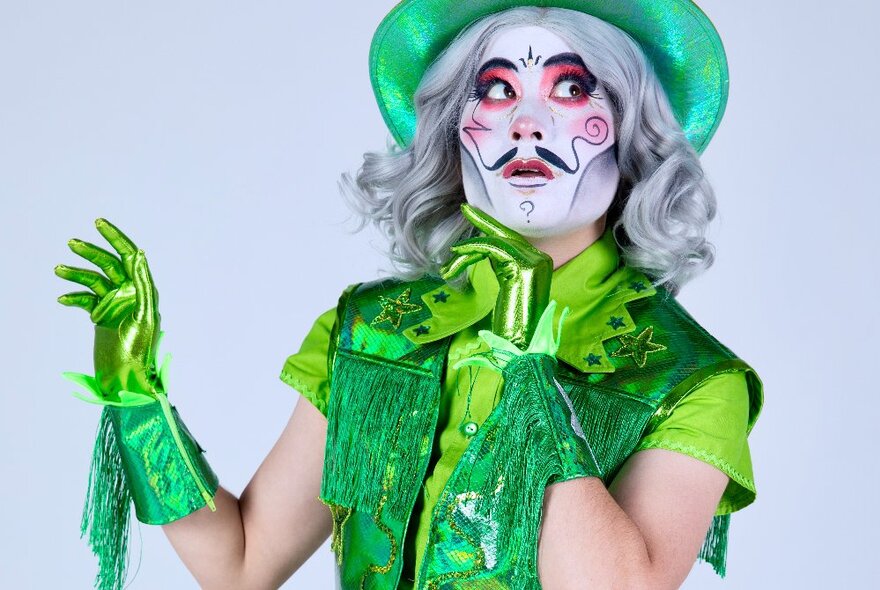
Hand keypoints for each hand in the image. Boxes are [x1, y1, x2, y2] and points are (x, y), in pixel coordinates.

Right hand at [55, 219, 160, 397]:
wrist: (126, 378)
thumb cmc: (140, 350)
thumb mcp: (144, 315)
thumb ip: (143, 284)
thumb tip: (139, 254)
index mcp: (143, 290)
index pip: (130, 257)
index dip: (116, 238)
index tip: (99, 223)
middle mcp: (129, 293)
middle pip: (109, 264)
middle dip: (91, 252)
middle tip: (72, 244)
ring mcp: (113, 304)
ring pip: (93, 280)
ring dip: (76, 273)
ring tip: (58, 269)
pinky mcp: (100, 316)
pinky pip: (85, 299)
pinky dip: (74, 297)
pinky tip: (63, 299)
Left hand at [440, 204, 551, 347]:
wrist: (523, 347)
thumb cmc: (512, 323)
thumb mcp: (506, 287)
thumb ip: (502, 267)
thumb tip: (483, 250)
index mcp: (538, 263)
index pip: (511, 240)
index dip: (491, 227)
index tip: (472, 213)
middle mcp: (540, 259)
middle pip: (505, 236)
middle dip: (483, 223)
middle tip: (464, 209)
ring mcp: (535, 262)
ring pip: (497, 242)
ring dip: (469, 251)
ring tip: (450, 265)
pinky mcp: (524, 268)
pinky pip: (494, 249)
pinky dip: (474, 250)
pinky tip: (458, 258)